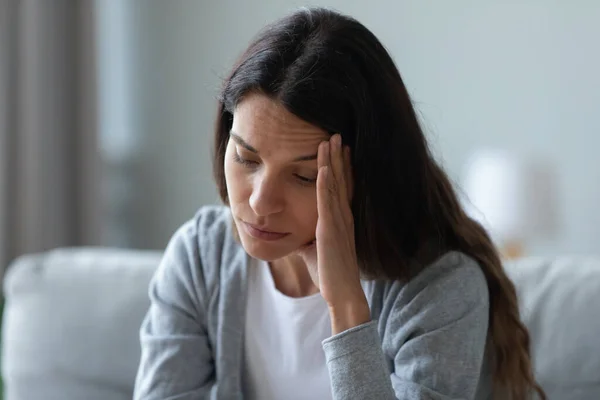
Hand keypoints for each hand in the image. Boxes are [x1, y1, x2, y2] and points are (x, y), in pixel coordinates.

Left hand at [298, 133, 369, 333]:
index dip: (340, 166)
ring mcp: (338, 221)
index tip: (338, 148)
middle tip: (336, 134)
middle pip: (341, 179)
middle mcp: (343, 216)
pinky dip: (326, 183)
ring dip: (332, 162)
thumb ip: (306, 235)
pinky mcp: (329, 229)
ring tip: (330, 141)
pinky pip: (327, 201)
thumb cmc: (329, 272)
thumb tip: (292, 231)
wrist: (341, 292)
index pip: (341, 186)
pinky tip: (324, 167)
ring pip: (334, 185)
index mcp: (340, 219)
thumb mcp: (314, 248)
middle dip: (338, 156)